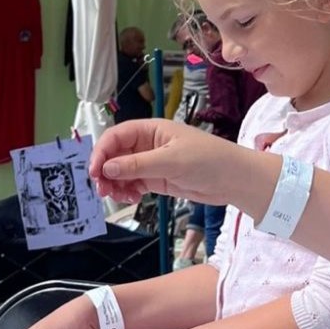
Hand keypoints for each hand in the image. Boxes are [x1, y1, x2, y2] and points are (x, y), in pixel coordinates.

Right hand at [90, 119, 247, 205]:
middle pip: (115, 155)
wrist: (234, 179)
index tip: (94, 171)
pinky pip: (133, 183)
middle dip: (105, 171)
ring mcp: (152, 162)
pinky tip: (132, 198)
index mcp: (152, 130)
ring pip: (121, 172)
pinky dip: (127, 191)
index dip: (101, 152)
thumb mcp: (172, 161)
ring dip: (114, 184)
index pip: (116, 136)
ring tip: (120, 197)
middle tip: (102, 190)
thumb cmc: (209, 160)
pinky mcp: (157, 179)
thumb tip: (107, 167)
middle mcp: (148, 144)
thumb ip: (138, 165)